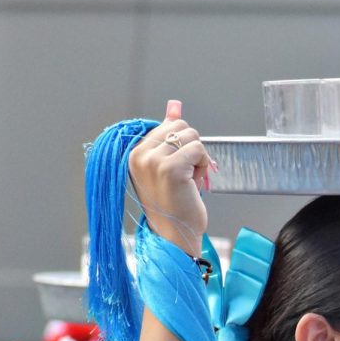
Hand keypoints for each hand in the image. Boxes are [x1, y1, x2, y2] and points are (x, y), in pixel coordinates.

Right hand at [127, 100, 211, 253]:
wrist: (175, 235)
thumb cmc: (173, 203)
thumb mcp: (168, 165)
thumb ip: (169, 134)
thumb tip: (175, 105)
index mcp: (135, 153)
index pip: (166, 126)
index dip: (181, 145)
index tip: (178, 169)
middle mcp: (140, 155)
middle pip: (180, 126)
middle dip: (191, 148)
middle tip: (187, 174)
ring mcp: (153, 161)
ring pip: (191, 135)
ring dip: (199, 157)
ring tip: (190, 180)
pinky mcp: (170, 168)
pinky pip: (199, 149)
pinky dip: (204, 164)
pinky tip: (196, 183)